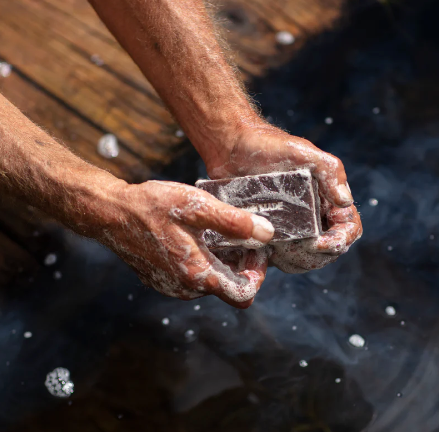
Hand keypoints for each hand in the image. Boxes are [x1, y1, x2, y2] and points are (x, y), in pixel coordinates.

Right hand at [97, 180, 273, 307]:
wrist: (110, 213)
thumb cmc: (152, 207)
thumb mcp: (198, 207)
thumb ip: (235, 223)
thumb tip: (266, 234)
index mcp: (197, 274)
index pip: (243, 294)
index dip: (257, 274)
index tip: (258, 250)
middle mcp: (185, 288)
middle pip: (228, 289)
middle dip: (242, 265)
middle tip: (244, 235)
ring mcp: (171, 286)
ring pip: (211, 283)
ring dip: (223, 262)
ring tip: (222, 233)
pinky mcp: (162, 279)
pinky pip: (193, 278)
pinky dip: (204, 262)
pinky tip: (200, 238)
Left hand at [206, 123, 361, 272]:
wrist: (231, 147)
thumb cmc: (268, 145)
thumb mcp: (302, 152)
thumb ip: (330, 171)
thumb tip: (345, 201)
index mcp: (326, 197)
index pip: (348, 226)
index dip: (340, 239)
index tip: (321, 242)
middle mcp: (313, 214)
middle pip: (329, 249)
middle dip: (319, 254)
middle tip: (300, 248)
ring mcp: (291, 226)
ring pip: (306, 258)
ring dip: (299, 260)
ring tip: (282, 249)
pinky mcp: (269, 233)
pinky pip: (280, 257)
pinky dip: (278, 260)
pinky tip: (266, 250)